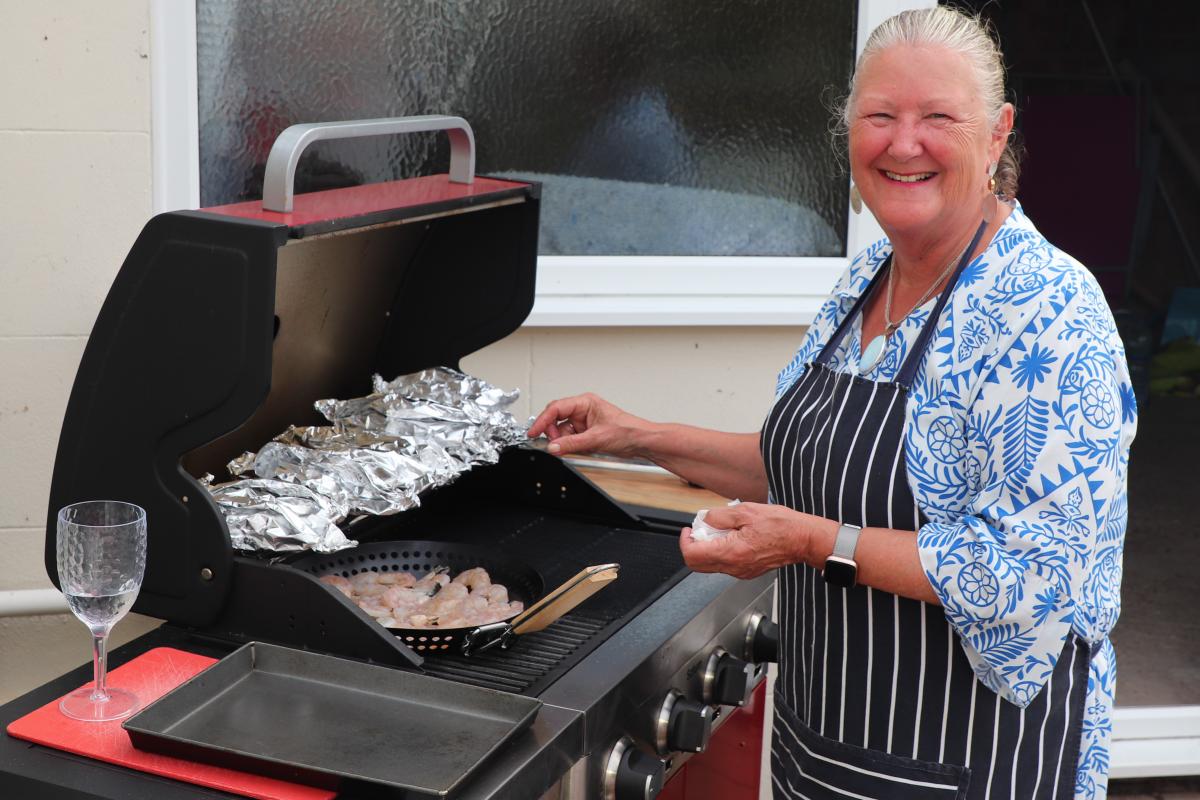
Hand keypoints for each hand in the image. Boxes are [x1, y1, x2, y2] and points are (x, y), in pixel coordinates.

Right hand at [527, 393, 651, 457]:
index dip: (542, 420)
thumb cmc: (629, 431)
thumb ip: (572, 443)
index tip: (533, 432)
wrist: (643, 442)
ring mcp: (584, 422)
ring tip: (576, 447)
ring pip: (562, 432)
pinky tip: (581, 449)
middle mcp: (583, 410)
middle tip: (554, 444)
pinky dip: (571, 446)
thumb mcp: (597, 438)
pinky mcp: (586, 434)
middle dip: (554, 433)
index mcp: (586, 402)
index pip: (556, 408)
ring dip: (564, 441)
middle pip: (556, 420)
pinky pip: (570, 439)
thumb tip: (553, 446)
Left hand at [678, 503, 817, 578]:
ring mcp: (741, 571)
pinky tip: (731, 537)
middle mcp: (734, 567)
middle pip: (697, 565)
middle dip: (694, 546)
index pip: (693, 555)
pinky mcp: (747, 571)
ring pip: (711, 565)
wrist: (803, 540)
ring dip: (708, 548)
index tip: (688, 530)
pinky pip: (725, 565)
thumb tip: (705, 518)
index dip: (685, 541)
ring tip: (720, 530)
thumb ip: (720, 516)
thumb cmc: (782, 526)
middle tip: (701, 530)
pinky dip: (720, 552)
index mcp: (731, 552)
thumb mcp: (747, 511)